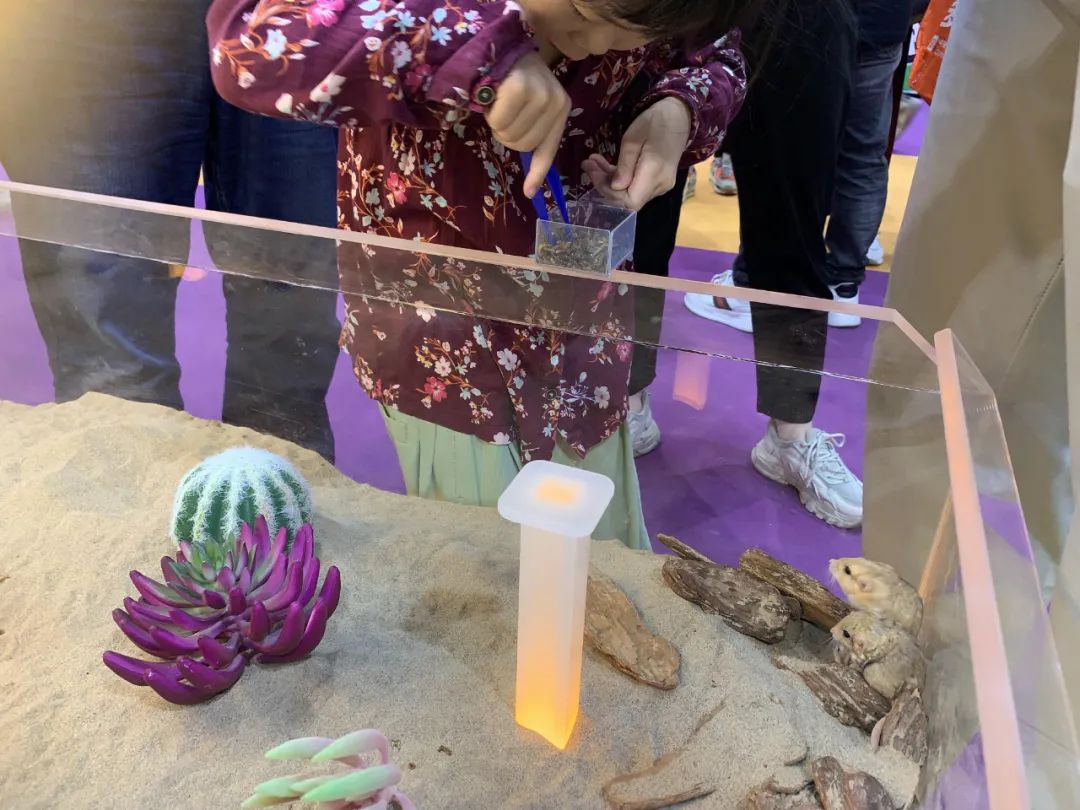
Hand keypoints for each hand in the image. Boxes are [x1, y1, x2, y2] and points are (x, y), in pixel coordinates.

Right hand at [485, 50, 570, 198]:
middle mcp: (556, 102)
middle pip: (523, 145)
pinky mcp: (522, 90)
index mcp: (561, 108)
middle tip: (503, 112)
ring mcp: (541, 95)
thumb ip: (532, 135)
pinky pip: (499, 122)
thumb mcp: (529, 107)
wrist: (500, 46)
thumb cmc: (512, 80)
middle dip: (506, 135)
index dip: (537, 173)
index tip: (529, 193)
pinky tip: (493, 94)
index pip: (548, 149)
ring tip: (499, 100)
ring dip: (497, 123)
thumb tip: (531, 186)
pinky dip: (490, 113)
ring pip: (510, 136)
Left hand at [582, 97, 691, 210]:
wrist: (678, 117)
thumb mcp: (633, 138)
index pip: (629, 201)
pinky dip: (619, 177)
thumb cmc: (655, 121)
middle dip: (604, 185)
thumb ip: (624, 165)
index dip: (609, 194)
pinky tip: (604, 165)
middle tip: (587, 165)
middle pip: (627, 199)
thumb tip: (615, 187)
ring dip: (608, 180)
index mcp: (654, 173)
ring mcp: (660, 185)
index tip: (594, 174)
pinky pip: (635, 186)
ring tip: (592, 162)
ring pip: (629, 193)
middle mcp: (659, 185)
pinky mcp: (656, 182)